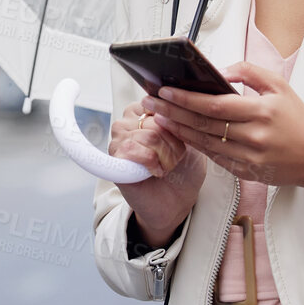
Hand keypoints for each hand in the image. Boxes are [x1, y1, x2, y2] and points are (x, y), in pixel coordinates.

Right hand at [109, 97, 206, 243]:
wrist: (176, 202)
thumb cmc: (183, 170)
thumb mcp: (190, 138)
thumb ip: (180, 117)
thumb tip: (170, 104)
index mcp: (143, 112)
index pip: (159, 102)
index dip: (176, 123)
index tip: (181, 141)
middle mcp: (127, 123)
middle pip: (157, 119)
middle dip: (173, 144)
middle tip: (174, 160)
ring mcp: (118, 141)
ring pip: (149, 135)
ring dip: (166, 156)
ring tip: (166, 167)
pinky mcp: (113, 160)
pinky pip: (132, 149)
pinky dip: (152, 163)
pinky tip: (156, 172)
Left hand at [144, 61, 303, 192]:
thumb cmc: (297, 118)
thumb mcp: (279, 86)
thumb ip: (249, 73)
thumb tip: (219, 70)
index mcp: (261, 112)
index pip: (215, 106)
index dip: (186, 99)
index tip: (165, 90)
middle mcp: (253, 137)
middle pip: (203, 125)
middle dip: (173, 112)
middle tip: (151, 102)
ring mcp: (249, 158)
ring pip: (204, 143)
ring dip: (178, 129)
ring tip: (159, 116)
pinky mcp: (246, 173)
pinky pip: (214, 157)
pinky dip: (195, 145)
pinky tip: (180, 133)